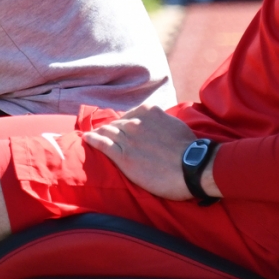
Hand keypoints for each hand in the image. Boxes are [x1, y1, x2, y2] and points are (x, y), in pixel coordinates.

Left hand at [82, 105, 218, 201]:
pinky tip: (86, 139)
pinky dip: (92, 140)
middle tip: (105, 134)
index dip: (123, 122)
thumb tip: (158, 124)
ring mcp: (127, 138)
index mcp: (148, 111)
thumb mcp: (175, 125)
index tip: (120, 127)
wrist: (192, 167)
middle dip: (110, 129)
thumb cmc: (188, 149)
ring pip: (107, 132)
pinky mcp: (122, 156)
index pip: (129, 115)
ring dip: (99, 133)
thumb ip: (161, 122)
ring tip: (92, 135)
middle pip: (116, 124)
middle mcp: (135, 122)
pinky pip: (102, 144)